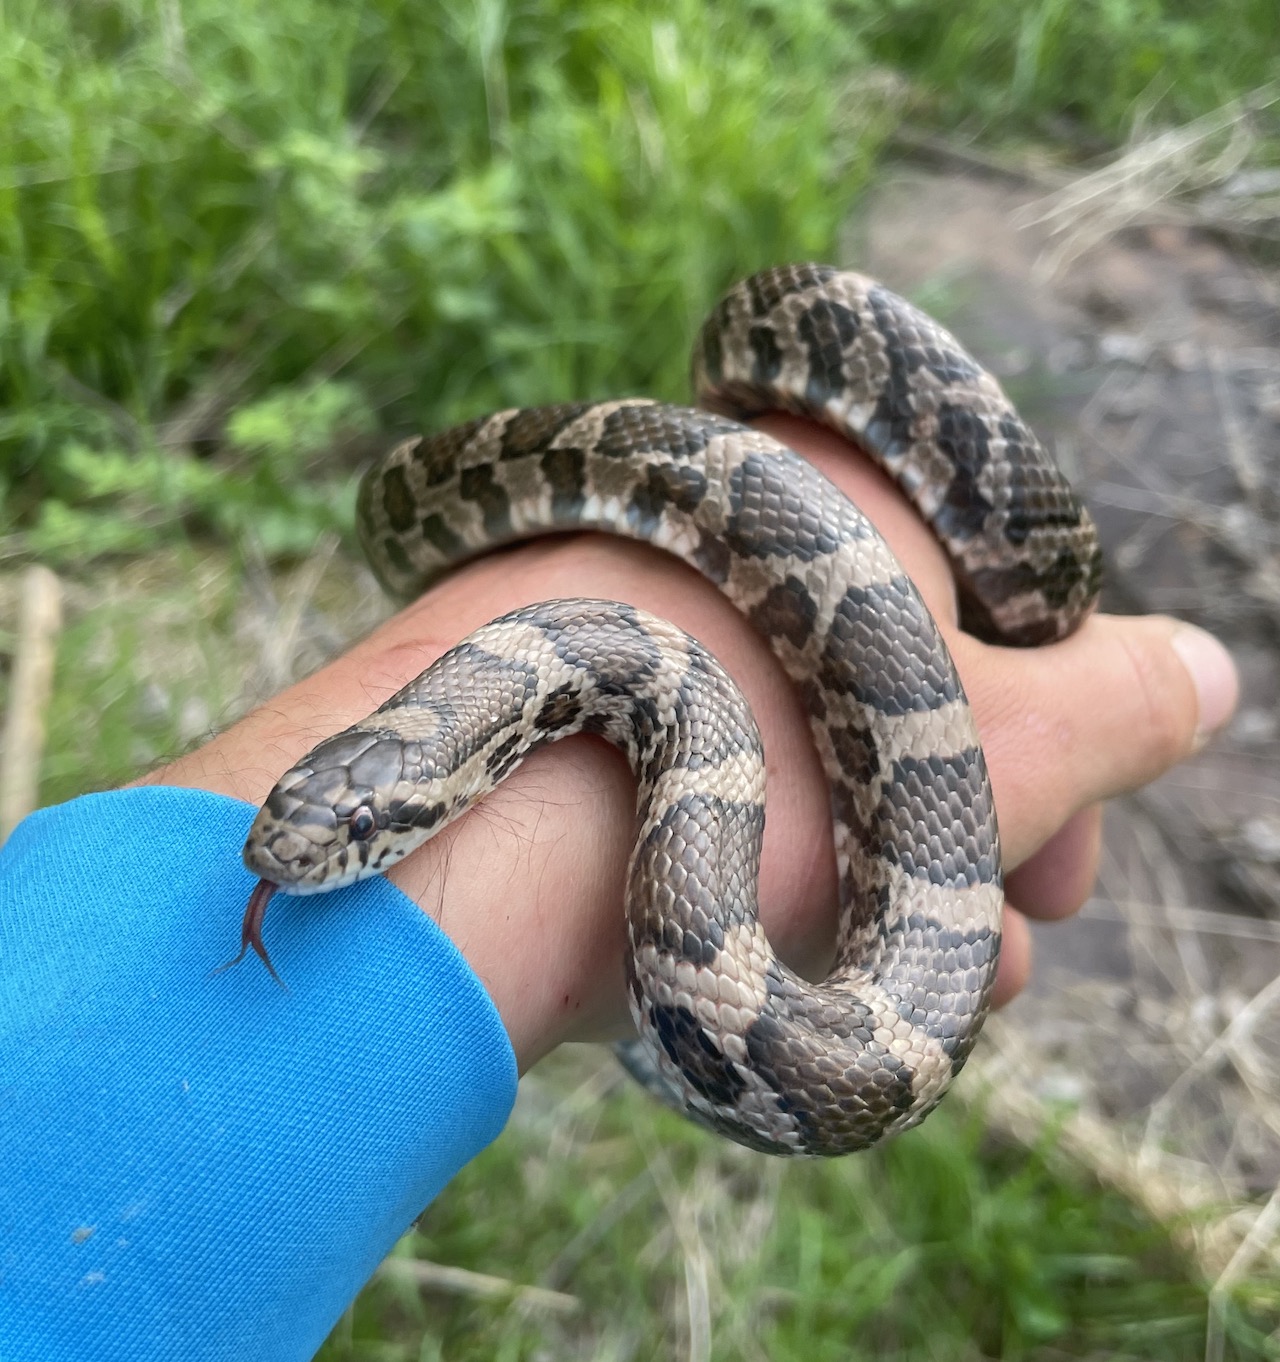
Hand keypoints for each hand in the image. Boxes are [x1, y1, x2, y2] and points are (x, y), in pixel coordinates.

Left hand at [143, 414, 1238, 1070]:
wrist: (488, 832)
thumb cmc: (766, 770)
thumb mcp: (993, 746)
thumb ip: (1122, 703)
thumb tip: (1208, 670)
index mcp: (851, 485)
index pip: (999, 604)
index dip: (1058, 736)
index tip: (1065, 856)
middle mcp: (738, 515)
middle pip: (898, 677)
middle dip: (975, 818)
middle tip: (1013, 928)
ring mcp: (642, 599)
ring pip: (804, 727)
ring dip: (884, 853)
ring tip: (931, 975)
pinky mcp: (569, 681)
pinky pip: (707, 747)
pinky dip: (773, 835)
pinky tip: (804, 944)